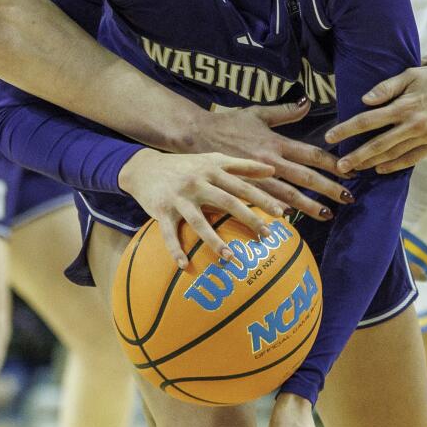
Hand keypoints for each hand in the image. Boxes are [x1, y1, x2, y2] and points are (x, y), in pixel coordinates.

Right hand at [118, 150, 282, 267]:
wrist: (145, 167)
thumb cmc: (186, 166)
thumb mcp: (213, 160)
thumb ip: (242, 165)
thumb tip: (272, 169)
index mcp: (212, 170)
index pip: (242, 185)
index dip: (263, 199)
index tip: (281, 213)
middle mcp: (197, 183)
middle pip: (227, 202)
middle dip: (249, 218)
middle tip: (266, 235)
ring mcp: (179, 198)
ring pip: (199, 221)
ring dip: (214, 241)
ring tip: (229, 257)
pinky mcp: (162, 211)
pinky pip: (169, 234)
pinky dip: (176, 250)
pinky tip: (184, 266)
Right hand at [191, 101, 352, 219]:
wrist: (197, 135)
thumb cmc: (229, 123)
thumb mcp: (258, 113)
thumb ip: (285, 111)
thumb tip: (308, 103)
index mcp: (276, 142)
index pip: (310, 153)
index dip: (331, 163)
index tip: (348, 171)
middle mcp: (269, 160)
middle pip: (305, 177)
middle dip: (328, 189)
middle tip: (348, 199)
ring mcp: (257, 176)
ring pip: (288, 195)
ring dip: (309, 206)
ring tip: (327, 215)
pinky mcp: (244, 187)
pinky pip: (265, 202)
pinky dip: (280, 211)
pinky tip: (292, 219)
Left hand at [325, 60, 426, 173]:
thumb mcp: (410, 74)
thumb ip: (386, 88)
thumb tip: (364, 101)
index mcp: (404, 106)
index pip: (367, 120)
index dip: (347, 130)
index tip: (330, 138)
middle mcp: (414, 124)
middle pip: (378, 144)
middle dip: (356, 156)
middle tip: (339, 166)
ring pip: (394, 154)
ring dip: (373, 162)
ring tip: (356, 169)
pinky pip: (413, 158)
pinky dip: (396, 165)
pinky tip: (382, 168)